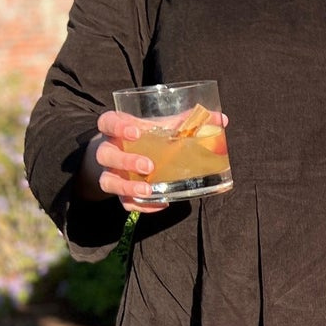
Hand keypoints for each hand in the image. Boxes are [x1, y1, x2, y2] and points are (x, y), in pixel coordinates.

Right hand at [77, 109, 229, 213]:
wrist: (126, 152)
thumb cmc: (147, 135)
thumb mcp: (162, 125)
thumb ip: (187, 121)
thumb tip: (221, 118)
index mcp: (116, 128)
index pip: (107, 123)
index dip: (118, 127)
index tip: (136, 132)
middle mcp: (108, 150)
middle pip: (105, 155)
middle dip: (125, 161)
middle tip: (148, 166)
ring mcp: (110, 172)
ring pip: (107, 182)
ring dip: (127, 187)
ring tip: (148, 190)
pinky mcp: (118, 192)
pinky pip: (123, 202)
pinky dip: (140, 206)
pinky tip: (160, 204)